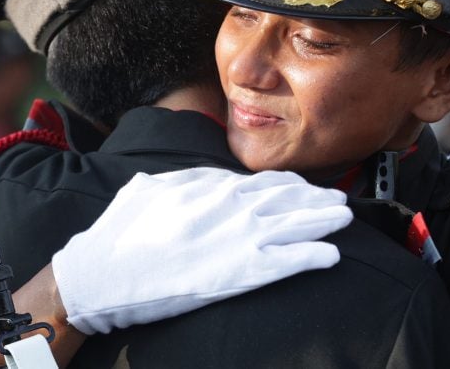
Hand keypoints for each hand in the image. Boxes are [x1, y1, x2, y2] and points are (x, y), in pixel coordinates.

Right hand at [51, 167, 352, 334]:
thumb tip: (199, 177)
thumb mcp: (150, 188)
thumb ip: (183, 179)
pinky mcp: (241, 272)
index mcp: (211, 185)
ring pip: (298, 224)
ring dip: (325, 220)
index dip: (290, 185)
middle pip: (288, 198)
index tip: (304, 188)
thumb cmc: (121, 233)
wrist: (105, 272)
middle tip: (337, 200)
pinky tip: (331, 255)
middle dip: (317, 198)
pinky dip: (315, 255)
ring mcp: (240, 238)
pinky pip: (290, 261)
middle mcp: (232, 206)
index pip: (263, 181)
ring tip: (344, 219)